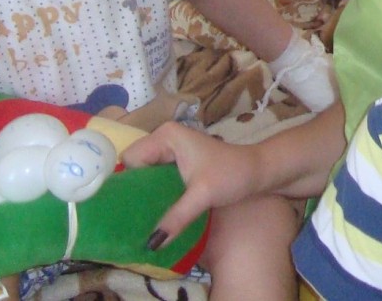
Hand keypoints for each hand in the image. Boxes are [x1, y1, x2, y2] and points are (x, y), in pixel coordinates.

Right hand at [119, 121, 261, 247]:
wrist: (258, 171)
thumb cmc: (232, 174)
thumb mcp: (203, 196)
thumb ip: (176, 217)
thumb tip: (150, 244)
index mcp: (166, 136)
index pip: (129, 159)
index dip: (125, 183)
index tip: (123, 210)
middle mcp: (164, 138)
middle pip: (133, 167)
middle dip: (132, 191)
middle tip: (128, 220)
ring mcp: (170, 150)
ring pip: (144, 174)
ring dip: (142, 195)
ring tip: (137, 221)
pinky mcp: (177, 163)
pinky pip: (155, 178)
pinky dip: (153, 195)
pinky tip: (153, 214)